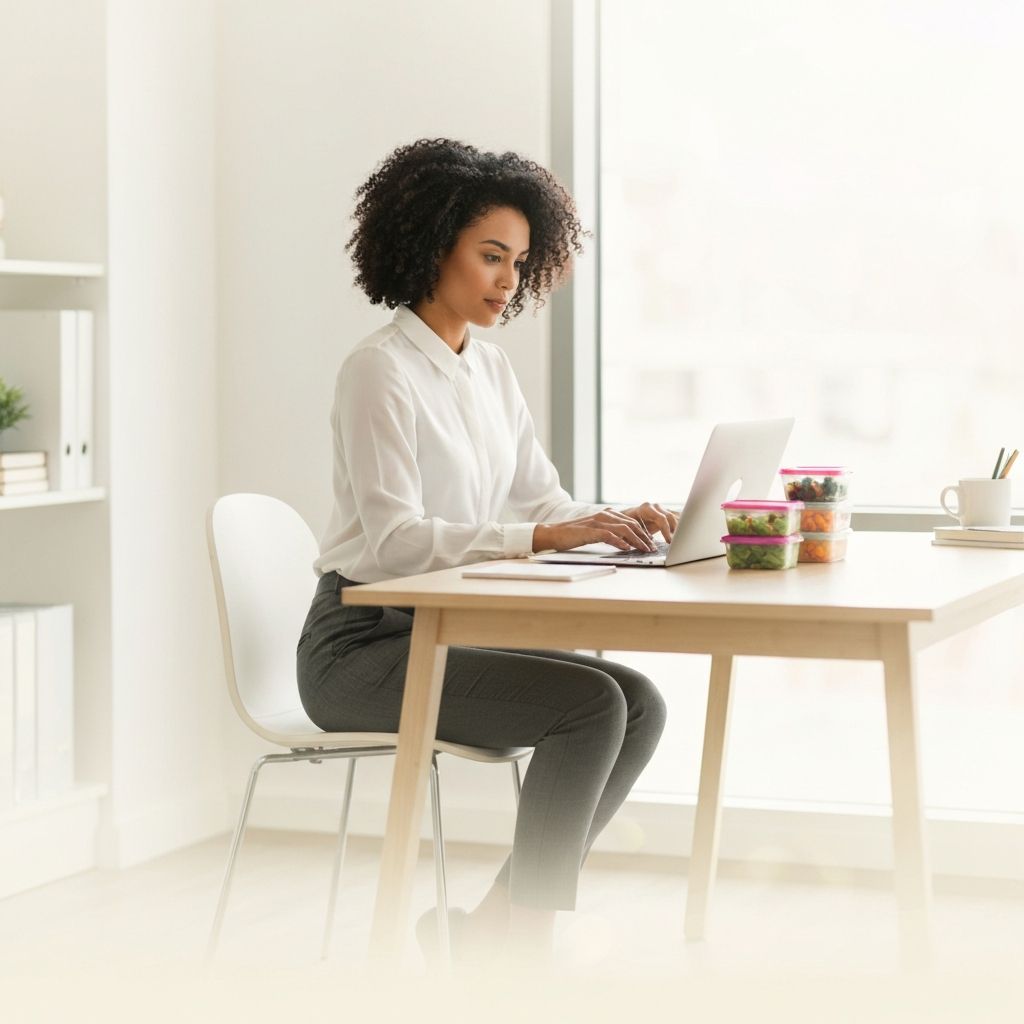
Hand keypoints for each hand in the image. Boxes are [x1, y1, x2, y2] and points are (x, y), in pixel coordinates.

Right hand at [533, 507, 659, 553]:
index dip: (644, 532)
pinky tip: (627, 548)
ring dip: (637, 540)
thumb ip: (610, 533)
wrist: (554, 533)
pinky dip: (620, 542)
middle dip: (645, 537)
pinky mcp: (591, 530)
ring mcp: (598, 521)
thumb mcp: (596, 532)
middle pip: (632, 524)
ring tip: (644, 549)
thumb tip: (626, 543)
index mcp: (607, 514)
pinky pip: (610, 535)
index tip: (651, 542)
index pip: (632, 521)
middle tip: (652, 548)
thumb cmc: (574, 535)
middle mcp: (605, 515)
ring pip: (625, 529)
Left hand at [618, 502, 678, 542]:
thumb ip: (639, 535)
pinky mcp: (665, 513)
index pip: (661, 518)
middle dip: (675, 530)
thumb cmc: (627, 523)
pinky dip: (679, 526)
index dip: (666, 530)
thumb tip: (646, 546)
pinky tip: (682, 535)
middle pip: (670, 517)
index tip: (669, 541)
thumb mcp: (631, 528)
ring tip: (681, 541)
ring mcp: (661, 508)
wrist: (627, 516)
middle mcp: (655, 506)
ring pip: (675, 517)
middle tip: (677, 542)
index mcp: (646, 508)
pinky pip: (675, 518)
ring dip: (679, 529)